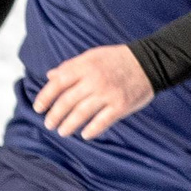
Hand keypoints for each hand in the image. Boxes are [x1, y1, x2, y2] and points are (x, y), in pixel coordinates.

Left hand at [35, 43, 153, 138]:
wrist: (152, 61)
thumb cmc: (117, 59)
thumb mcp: (92, 56)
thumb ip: (71, 67)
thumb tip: (50, 76)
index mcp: (85, 66)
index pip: (57, 83)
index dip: (45, 97)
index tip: (38, 109)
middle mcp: (94, 80)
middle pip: (67, 102)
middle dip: (54, 116)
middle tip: (49, 124)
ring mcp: (108, 93)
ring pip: (81, 114)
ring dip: (68, 125)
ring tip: (62, 132)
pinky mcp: (121, 105)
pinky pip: (102, 122)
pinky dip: (92, 130)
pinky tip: (85, 135)